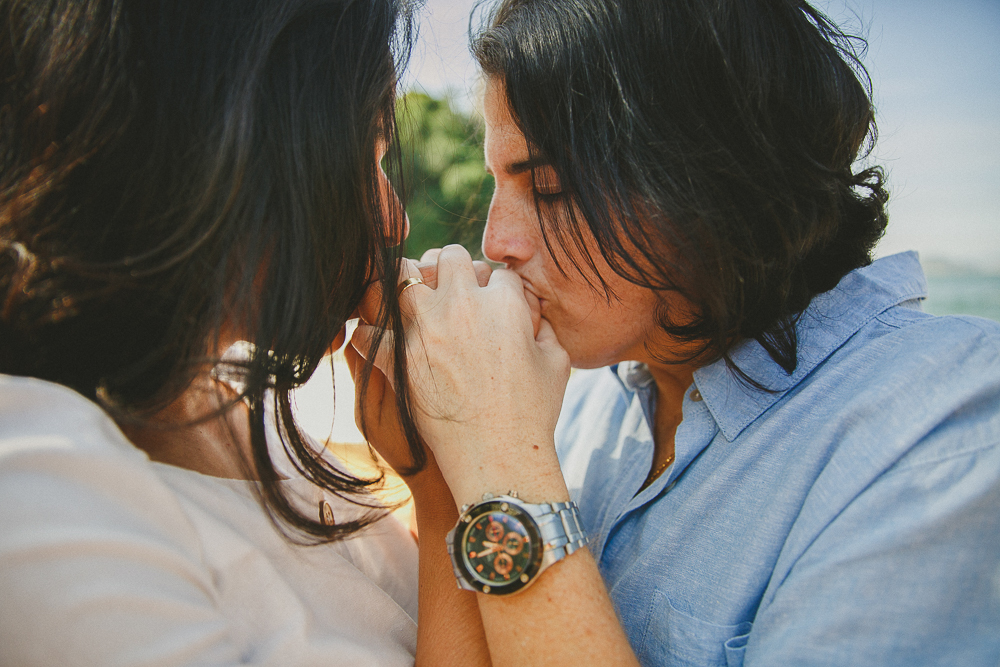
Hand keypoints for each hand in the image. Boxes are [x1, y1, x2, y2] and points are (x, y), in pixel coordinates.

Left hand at [353, 245, 570, 507]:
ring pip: (403, 276)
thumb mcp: (557, 364)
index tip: (489, 301)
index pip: (495, 271)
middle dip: (451, 268)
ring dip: (407, 284)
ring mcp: (425, 330)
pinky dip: (370, 334)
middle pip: (449, 258)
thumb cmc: (533, 415)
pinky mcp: (398, 360)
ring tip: (411, 303)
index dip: (494, 285)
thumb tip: (531, 317)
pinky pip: (369, 332)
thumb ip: (544, 329)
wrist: (499, 460)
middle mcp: (462, 306)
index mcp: (504, 303)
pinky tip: (380, 341)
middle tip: (448, 289)